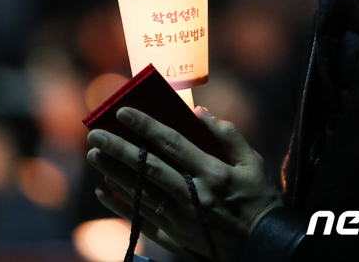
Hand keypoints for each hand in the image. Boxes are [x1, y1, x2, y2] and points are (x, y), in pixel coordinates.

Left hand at [86, 106, 282, 261]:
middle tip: (94, 134)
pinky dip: (121, 206)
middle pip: (149, 167)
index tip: (123, 111)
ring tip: (94, 155)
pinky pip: (142, 219)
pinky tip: (103, 192)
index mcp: (211, 172)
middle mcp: (191, 194)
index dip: (146, 126)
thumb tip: (201, 112)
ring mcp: (180, 218)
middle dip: (119, 149)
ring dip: (114, 172)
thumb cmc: (260, 199)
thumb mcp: (253, 162)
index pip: (172, 143)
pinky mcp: (176, 236)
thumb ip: (228, 135)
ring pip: (140, 192)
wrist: (264, 247)